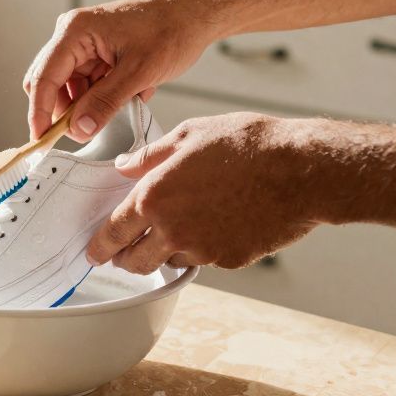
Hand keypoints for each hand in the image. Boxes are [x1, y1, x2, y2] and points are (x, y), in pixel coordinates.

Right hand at [23, 0, 221, 141]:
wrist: (194, 16)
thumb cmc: (170, 31)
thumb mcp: (139, 73)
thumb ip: (105, 102)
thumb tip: (79, 129)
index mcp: (75, 31)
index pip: (43, 77)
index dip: (39, 112)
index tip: (40, 140)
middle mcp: (73, 35)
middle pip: (50, 84)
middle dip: (65, 111)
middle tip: (86, 132)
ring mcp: (84, 45)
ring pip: (69, 88)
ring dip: (88, 105)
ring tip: (122, 104)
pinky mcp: (96, 54)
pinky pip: (87, 85)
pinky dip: (102, 97)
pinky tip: (128, 94)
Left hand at [86, 113, 320, 271]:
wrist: (301, 170)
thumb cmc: (248, 145)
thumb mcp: (190, 134)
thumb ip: (150, 155)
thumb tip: (124, 165)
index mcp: (154, 197)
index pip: (113, 232)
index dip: (99, 246)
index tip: (94, 252)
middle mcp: (172, 229)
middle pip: (135, 260)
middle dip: (126, 258)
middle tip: (124, 252)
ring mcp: (202, 249)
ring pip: (169, 260)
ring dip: (165, 251)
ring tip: (178, 227)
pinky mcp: (229, 260)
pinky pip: (204, 259)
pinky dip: (201, 248)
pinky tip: (215, 224)